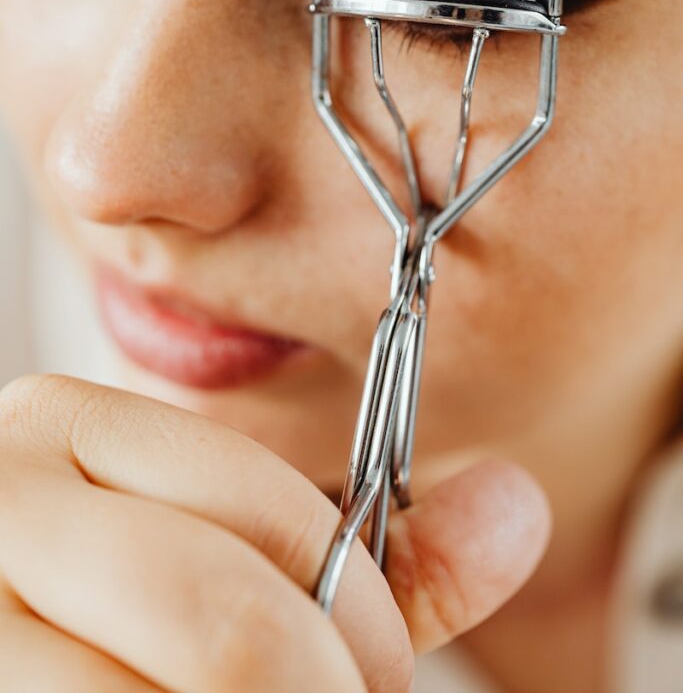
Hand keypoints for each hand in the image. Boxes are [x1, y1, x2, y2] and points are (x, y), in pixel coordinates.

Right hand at [0, 375, 549, 691]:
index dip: (361, 613)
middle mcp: (0, 504)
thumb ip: (377, 555)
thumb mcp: (238, 552)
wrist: (11, 645)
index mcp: (66, 428)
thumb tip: (517, 505)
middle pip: (227, 625)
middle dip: (324, 689)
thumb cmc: (131, 606)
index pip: (263, 508)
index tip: (382, 669)